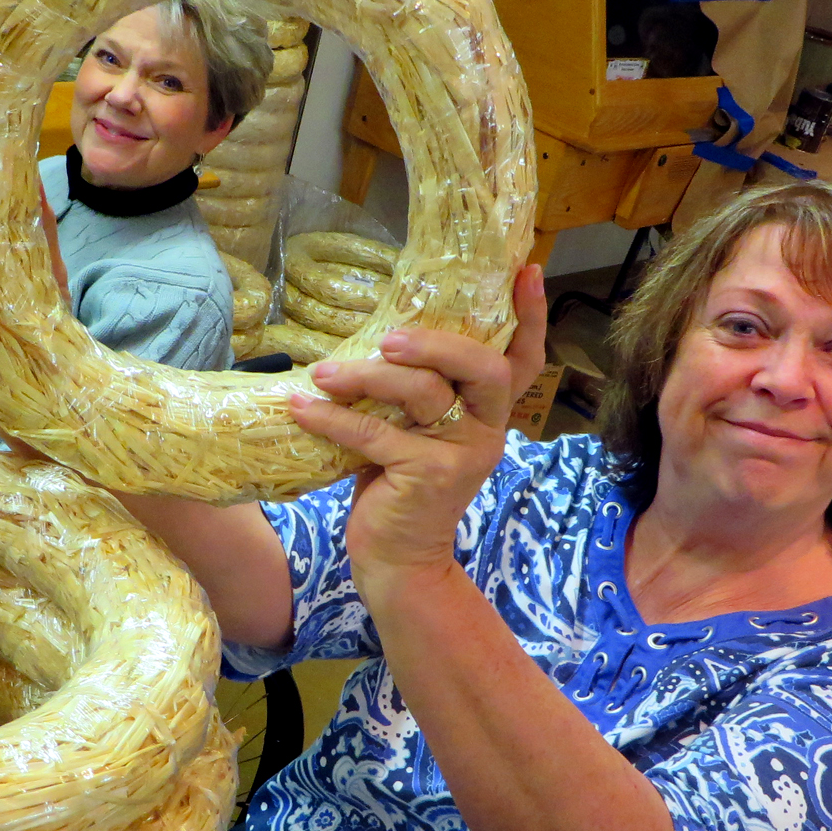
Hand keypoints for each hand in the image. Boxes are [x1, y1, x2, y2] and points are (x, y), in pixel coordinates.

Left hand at [288, 264, 546, 596]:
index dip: (531, 316)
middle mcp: (486, 430)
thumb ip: (418, 393)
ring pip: (422, 394)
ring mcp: (461, 455)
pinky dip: (331, 419)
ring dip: (367, 377)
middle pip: (484, 368)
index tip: (528, 271)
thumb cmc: (400, 486)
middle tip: (391, 339)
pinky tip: (301, 406)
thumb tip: (381, 335)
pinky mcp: (428, 477)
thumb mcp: (417, 433)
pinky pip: (375, 434)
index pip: (525, 360)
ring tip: (324, 373)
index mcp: (488, 414)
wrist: (397, 560)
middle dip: (438, 342)